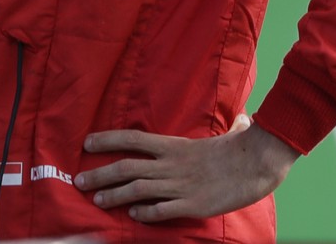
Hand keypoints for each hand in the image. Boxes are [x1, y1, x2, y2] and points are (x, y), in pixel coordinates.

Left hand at [74, 115, 298, 222]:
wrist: (258, 162)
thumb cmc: (240, 148)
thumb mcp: (218, 135)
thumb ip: (216, 130)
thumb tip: (241, 120)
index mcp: (173, 145)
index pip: (131, 139)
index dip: (106, 140)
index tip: (86, 144)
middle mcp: (171, 164)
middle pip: (127, 167)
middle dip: (100, 174)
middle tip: (78, 182)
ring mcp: (180, 185)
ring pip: (138, 190)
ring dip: (114, 196)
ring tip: (97, 200)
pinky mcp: (192, 205)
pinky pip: (162, 210)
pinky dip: (146, 213)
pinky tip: (133, 216)